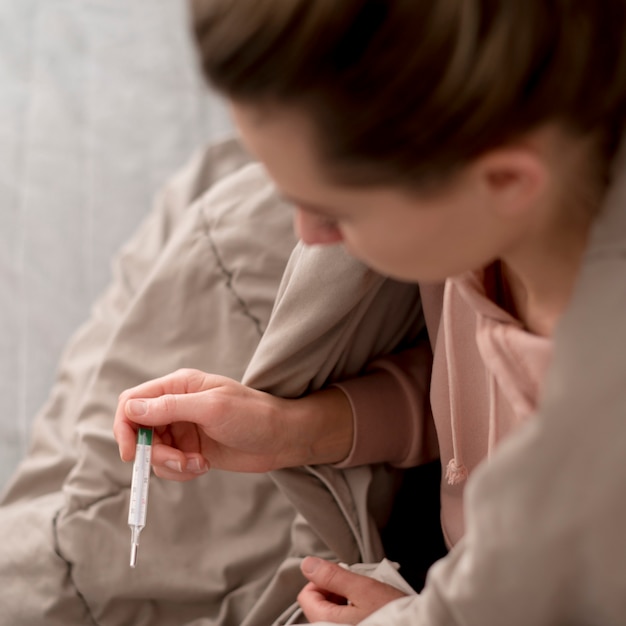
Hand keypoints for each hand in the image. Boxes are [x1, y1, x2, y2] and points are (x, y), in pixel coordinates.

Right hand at [113, 368, 352, 480]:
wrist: (282, 438)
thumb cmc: (252, 415)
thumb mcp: (211, 408)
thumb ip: (170, 407)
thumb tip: (130, 409)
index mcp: (178, 386)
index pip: (132, 401)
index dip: (125, 425)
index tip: (132, 451)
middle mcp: (176, 406)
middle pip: (139, 431)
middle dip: (154, 452)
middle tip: (179, 462)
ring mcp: (183, 429)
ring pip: (153, 452)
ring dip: (170, 465)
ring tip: (198, 465)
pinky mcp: (191, 450)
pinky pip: (169, 465)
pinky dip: (181, 471)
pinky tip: (203, 467)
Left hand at [298, 557, 407, 623]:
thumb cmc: (393, 615)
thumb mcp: (363, 588)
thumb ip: (332, 576)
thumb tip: (308, 565)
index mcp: (327, 622)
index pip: (306, 596)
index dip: (322, 580)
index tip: (341, 576)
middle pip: (318, 605)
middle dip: (334, 590)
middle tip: (356, 586)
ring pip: (331, 613)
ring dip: (344, 600)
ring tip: (365, 597)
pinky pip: (343, 621)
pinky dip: (352, 611)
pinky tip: (369, 608)